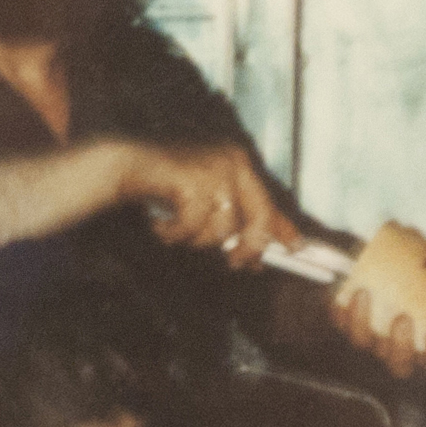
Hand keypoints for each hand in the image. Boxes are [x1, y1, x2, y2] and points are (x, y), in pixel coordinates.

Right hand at [117, 143, 300, 268]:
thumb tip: (256, 258)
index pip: (270, 201)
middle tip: (236, 264)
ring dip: (197, 238)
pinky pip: (193, 227)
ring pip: (223, 229)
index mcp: (239, 162)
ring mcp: (215, 170)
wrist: (128, 163)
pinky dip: (176, 233)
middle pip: (259, 219)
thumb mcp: (207, 200)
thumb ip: (233, 223)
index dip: (283, 229)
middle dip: (248, 248)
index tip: (297, 248)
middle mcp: (233, 162)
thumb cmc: (166, 184)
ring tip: (177, 228)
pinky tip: (163, 224)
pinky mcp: (194, 182)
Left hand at [331, 258, 425, 385]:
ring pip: (392, 360)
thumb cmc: (416, 280)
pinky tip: (359, 294)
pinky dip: (353, 316)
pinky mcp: (355, 332)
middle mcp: (419, 356)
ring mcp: (386, 349)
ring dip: (396, 342)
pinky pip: (352, 333)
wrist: (371, 271)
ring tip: (401, 316)